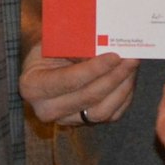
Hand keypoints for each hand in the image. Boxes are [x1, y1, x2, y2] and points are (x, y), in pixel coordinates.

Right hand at [19, 43, 138, 126]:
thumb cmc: (48, 48)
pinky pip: (110, 115)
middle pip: (88, 97)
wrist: (45, 65)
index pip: (68, 80)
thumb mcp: (52, 41)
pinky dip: (123, 97)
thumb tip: (102, 48)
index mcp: (32, 86)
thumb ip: (72, 46)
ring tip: (132, 67)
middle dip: (113, 77)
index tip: (114, 56)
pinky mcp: (83, 123)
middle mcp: (46, 109)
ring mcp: (65, 120)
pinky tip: (129, 79)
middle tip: (130, 59)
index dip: (94, 69)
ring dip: (122, 88)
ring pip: (102, 111)